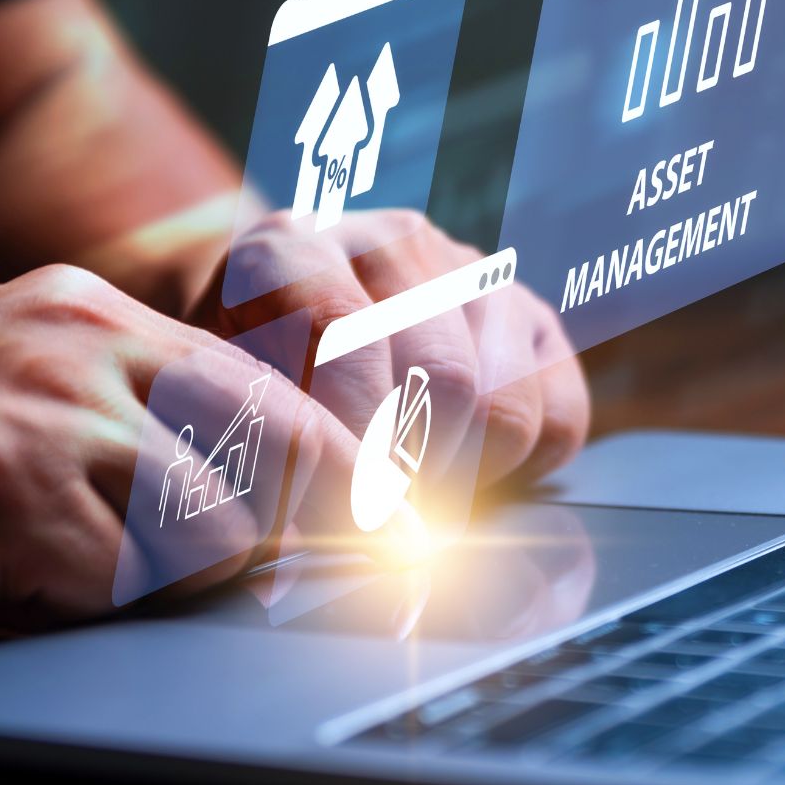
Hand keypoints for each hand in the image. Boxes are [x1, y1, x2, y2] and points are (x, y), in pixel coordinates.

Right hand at [0, 265, 356, 662]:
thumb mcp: (6, 396)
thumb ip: (126, 421)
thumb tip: (272, 499)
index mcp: (84, 304)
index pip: (264, 383)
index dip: (333, 462)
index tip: (384, 517)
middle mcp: (76, 334)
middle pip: (275, 438)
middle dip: (311, 522)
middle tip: (332, 568)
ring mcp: (44, 403)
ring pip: (213, 519)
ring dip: (170, 579)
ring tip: (65, 572)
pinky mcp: (9, 486)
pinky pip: (125, 579)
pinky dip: (85, 610)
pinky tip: (3, 588)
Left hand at [191, 209, 589, 494]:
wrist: (278, 326)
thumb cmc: (244, 380)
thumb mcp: (224, 401)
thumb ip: (263, 450)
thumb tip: (322, 544)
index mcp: (294, 247)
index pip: (346, 337)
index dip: (351, 438)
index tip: (340, 508)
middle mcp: (391, 240)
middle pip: (443, 378)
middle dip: (413, 472)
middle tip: (380, 517)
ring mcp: (472, 272)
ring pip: (507, 401)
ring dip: (464, 475)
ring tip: (414, 494)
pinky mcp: (533, 317)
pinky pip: (561, 415)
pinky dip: (522, 466)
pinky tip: (465, 468)